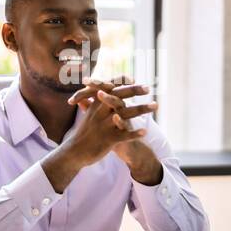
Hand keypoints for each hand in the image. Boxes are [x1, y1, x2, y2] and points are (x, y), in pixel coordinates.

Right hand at [40, 76, 159, 191]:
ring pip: (125, 114)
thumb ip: (95, 102)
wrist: (74, 152)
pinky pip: (123, 135)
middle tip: (148, 87)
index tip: (134, 78)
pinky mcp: (107, 139)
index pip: (110, 89)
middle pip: (119, 98)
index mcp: (96, 105)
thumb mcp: (89, 114)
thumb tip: (100, 92)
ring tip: (156, 105)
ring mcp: (104, 126)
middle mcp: (100, 112)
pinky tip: (145, 132)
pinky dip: (134, 133)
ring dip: (141, 108)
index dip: (122, 83)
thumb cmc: (84, 132)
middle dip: (134, 91)